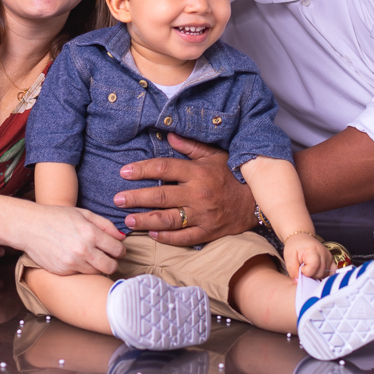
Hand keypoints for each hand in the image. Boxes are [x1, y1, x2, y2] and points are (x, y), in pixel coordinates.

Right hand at [24, 205, 126, 275]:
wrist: (29, 226)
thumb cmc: (57, 217)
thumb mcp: (84, 214)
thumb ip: (106, 225)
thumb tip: (122, 237)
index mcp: (90, 233)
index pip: (118, 250)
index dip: (121, 251)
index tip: (118, 250)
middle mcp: (83, 250)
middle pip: (110, 266)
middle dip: (112, 262)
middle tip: (108, 258)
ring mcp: (72, 263)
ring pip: (96, 273)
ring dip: (97, 267)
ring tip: (90, 257)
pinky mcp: (63, 271)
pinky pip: (80, 274)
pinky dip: (81, 268)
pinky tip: (75, 258)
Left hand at [113, 133, 255, 245]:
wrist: (256, 201)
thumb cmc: (232, 175)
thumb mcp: (214, 156)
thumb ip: (190, 147)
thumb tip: (168, 135)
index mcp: (197, 172)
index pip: (164, 168)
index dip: (142, 169)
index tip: (124, 172)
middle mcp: (198, 194)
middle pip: (160, 195)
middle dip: (136, 198)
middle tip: (117, 200)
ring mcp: (202, 215)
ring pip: (168, 219)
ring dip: (145, 220)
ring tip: (128, 220)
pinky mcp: (207, 232)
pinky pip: (183, 238)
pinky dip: (166, 238)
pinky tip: (151, 234)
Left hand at [283, 232, 333, 280]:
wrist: (301, 238)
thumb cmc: (294, 246)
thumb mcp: (288, 256)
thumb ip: (292, 270)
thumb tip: (297, 282)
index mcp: (313, 250)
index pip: (313, 268)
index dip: (305, 272)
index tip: (300, 267)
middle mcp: (323, 253)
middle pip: (320, 273)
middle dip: (310, 275)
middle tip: (303, 269)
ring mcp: (329, 257)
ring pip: (325, 274)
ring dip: (316, 275)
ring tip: (309, 269)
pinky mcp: (331, 260)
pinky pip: (332, 272)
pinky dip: (325, 275)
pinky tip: (317, 272)